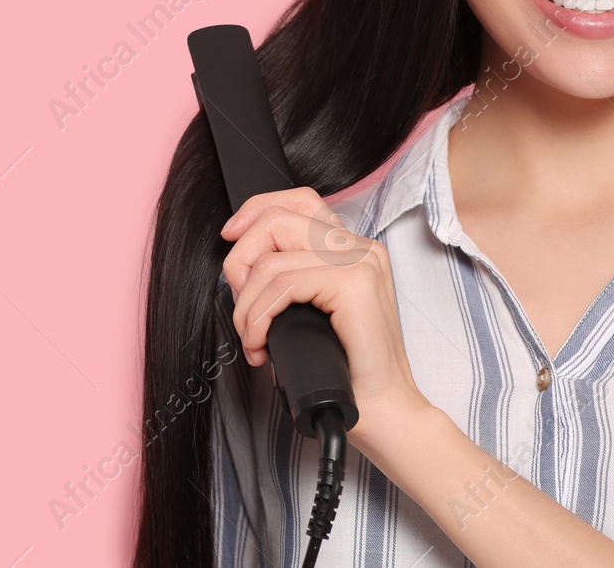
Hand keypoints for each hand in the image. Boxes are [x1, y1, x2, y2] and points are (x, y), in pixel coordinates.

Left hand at [220, 186, 435, 450]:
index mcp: (353, 248)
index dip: (256, 211)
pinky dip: (258, 316)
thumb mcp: (310, 312)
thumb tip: (242, 265)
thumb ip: (290, 278)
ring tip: (253, 338)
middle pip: (278, 218)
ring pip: (272, 259)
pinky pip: (282, 283)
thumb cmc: (346, 372)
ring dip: (246, 304)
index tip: (229, 238)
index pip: (298, 201)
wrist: (384, 412)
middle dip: (240, 260)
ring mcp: (361, 261)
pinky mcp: (355, 282)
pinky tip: (262, 344)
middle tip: (241, 309)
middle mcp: (360, 246)